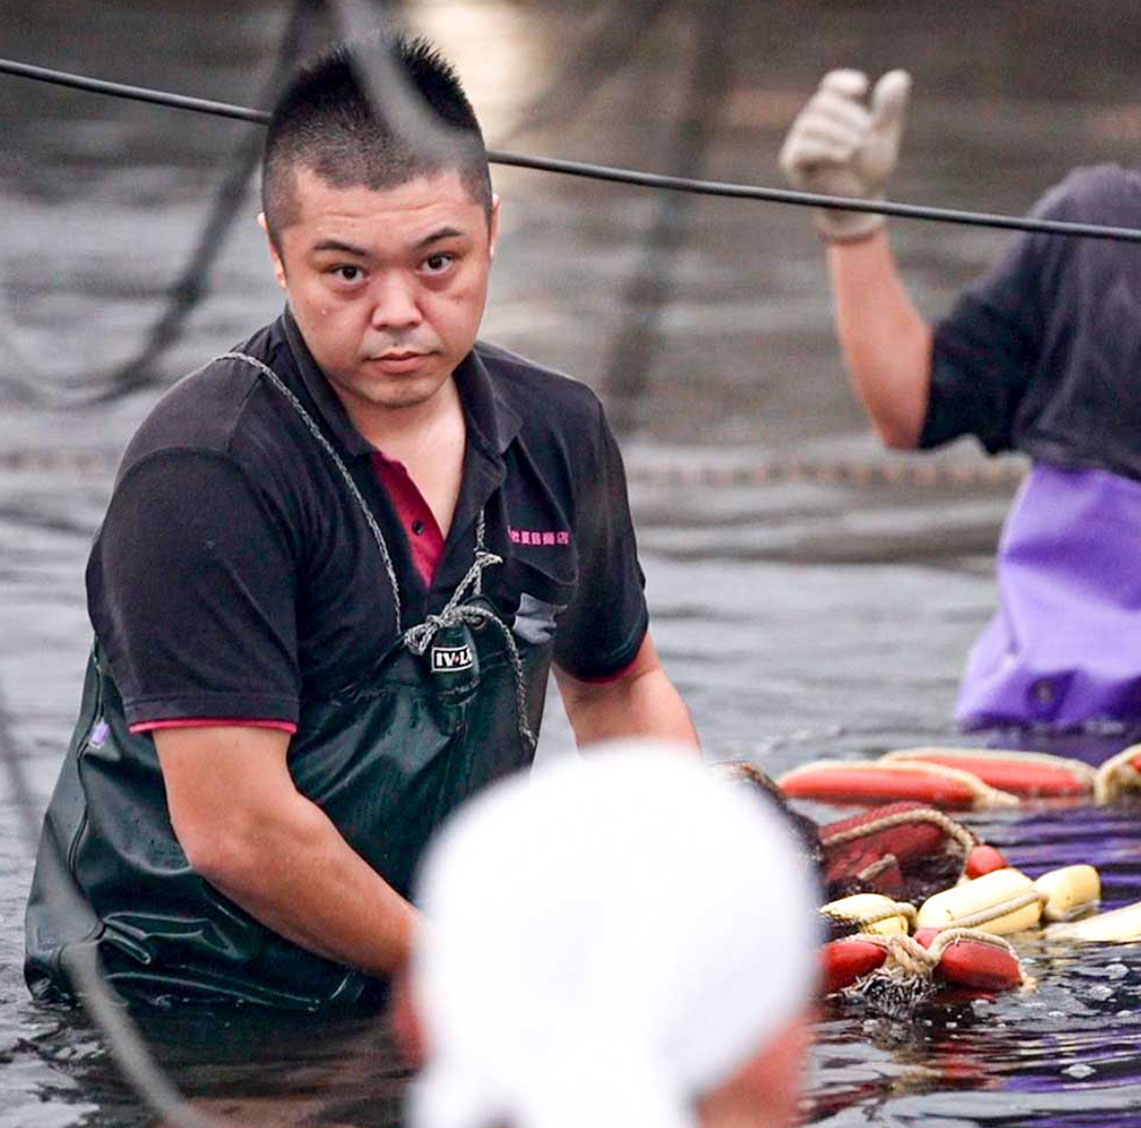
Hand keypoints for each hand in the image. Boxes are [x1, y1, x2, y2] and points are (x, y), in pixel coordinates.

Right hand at [779, 69, 910, 241]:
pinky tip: (843, 156)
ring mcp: (799, 140)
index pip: (831, 85)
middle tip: (866, 136)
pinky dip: (825, 149)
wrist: (860, 201)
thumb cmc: (870, 167)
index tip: (862, 89)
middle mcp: (812, 121)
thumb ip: (889, 108)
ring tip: (856, 149)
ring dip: (838, 133)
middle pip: (823, 103)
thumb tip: (899, 76)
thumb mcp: (884, 135)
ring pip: (812, 123)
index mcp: (833, 110)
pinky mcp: (791, 161)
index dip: (843, 82)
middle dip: (848, 117)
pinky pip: (803, 147)